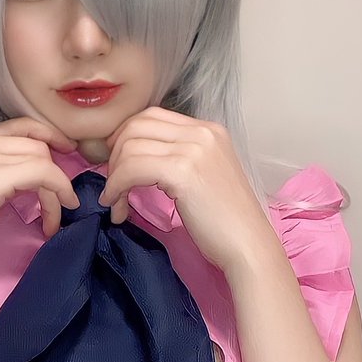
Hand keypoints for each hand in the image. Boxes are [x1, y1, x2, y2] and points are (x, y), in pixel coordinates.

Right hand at [0, 118, 79, 274]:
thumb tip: (31, 182)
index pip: (23, 126)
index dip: (51, 137)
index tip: (67, 156)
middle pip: (37, 143)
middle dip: (57, 173)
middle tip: (61, 203)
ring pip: (43, 159)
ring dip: (58, 191)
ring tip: (54, 219)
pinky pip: (42, 174)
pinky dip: (57, 193)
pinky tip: (56, 216)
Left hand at [97, 106, 277, 275]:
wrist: (249, 246)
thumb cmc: (224, 221)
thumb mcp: (203, 176)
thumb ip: (177, 158)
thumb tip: (134, 156)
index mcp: (208, 130)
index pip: (152, 116)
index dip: (125, 138)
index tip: (117, 165)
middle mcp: (203, 132)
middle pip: (136, 125)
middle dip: (114, 154)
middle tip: (113, 184)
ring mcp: (194, 149)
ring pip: (130, 146)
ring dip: (114, 176)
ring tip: (116, 202)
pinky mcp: (184, 171)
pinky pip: (132, 168)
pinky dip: (116, 187)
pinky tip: (117, 207)